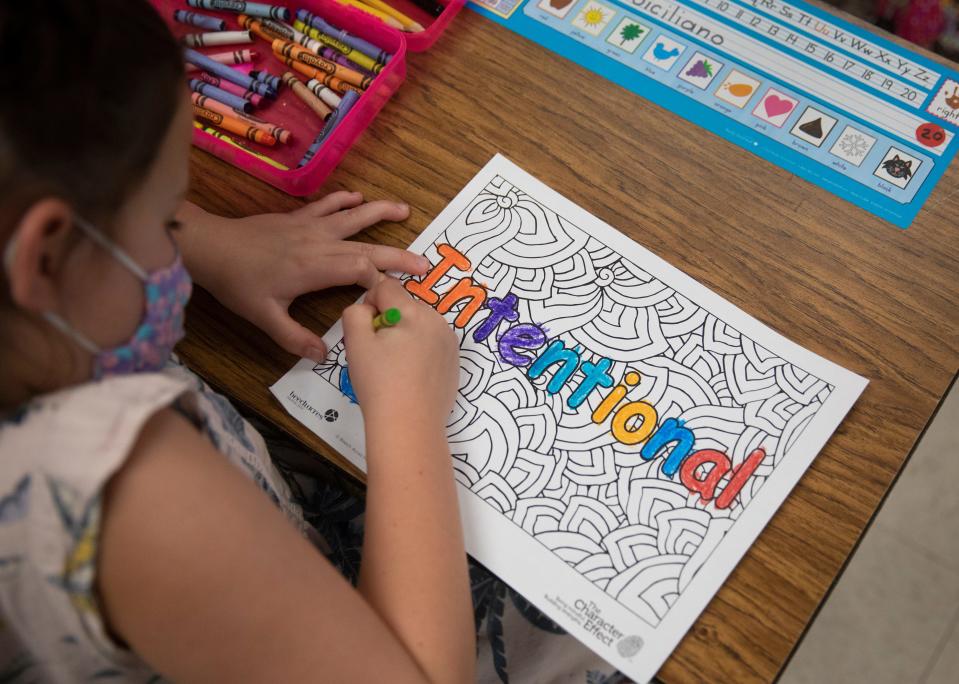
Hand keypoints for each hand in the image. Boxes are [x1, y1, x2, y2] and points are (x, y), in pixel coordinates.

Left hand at [176, 195, 429, 360]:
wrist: (211, 246)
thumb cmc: (238, 283)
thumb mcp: (264, 317)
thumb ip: (294, 337)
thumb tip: (324, 355)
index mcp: (315, 269)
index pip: (361, 271)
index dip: (382, 281)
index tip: (398, 294)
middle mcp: (319, 243)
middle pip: (366, 246)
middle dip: (397, 254)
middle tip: (424, 262)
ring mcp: (310, 227)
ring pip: (352, 217)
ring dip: (380, 212)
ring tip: (405, 209)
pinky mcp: (298, 217)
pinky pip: (327, 205)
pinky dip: (345, 200)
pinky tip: (358, 197)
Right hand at [342, 278, 458, 429]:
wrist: (409, 427)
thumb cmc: (380, 384)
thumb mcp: (356, 343)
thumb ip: (356, 313)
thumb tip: (369, 309)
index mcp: (416, 313)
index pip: (386, 288)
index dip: (369, 304)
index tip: (366, 331)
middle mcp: (439, 322)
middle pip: (405, 307)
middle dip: (388, 322)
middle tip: (378, 354)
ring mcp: (450, 344)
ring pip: (419, 326)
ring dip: (404, 337)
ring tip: (394, 368)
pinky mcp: (454, 363)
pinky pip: (432, 345)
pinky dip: (419, 353)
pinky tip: (410, 378)